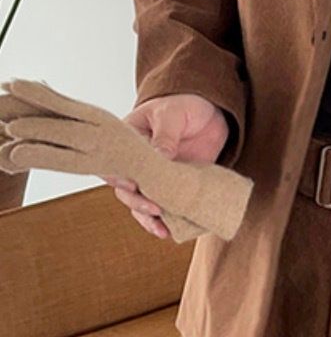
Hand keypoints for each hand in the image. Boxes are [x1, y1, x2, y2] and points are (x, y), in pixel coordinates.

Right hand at [101, 93, 227, 238]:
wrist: (210, 112)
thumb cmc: (183, 106)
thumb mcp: (172, 114)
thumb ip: (165, 135)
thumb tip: (160, 156)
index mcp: (127, 143)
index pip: (114, 164)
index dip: (119, 178)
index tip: (132, 186)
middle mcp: (137, 164)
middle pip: (127, 190)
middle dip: (138, 203)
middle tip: (155, 209)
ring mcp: (156, 177)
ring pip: (144, 203)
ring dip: (151, 219)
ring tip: (163, 230)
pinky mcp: (175, 185)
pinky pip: (168, 205)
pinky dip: (170, 219)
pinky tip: (174, 230)